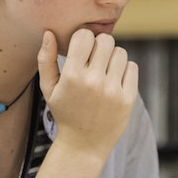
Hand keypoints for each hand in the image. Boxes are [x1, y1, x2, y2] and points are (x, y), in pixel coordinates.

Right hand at [37, 28, 138, 160]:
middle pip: (105, 40)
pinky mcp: (128, 98)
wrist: (84, 145)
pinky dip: (124, 70)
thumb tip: (49, 33)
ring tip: (104, 71)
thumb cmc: (65, 112)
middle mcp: (93, 81)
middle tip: (94, 60)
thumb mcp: (49, 89)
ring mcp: (113, 90)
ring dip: (112, 58)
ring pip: (120, 52)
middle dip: (99, 46)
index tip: (81, 49)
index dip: (83, 39)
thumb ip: (45, 59)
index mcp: (72, 76)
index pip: (85, 36)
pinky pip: (132, 67)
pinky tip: (114, 81)